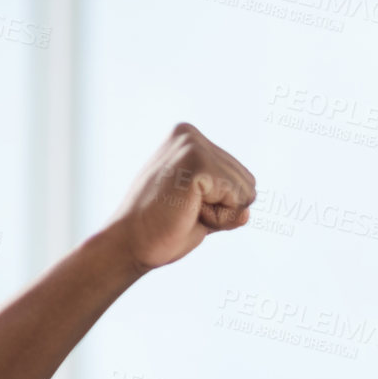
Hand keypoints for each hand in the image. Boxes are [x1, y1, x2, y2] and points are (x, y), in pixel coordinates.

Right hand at [104, 123, 256, 273]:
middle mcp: (190, 134)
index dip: (222, 205)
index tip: (186, 206)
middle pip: (248, 183)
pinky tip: (186, 212)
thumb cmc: (162, 230)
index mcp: (189, 138)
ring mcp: (192, 145)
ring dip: (220, 214)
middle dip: (224, 209)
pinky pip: (237, 200)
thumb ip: (229, 205)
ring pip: (246, 192)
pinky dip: (218, 218)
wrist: (129, 244)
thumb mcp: (204, 212)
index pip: (241, 177)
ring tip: (183, 211)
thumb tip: (248, 213)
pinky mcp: (196, 163)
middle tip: (183, 211)